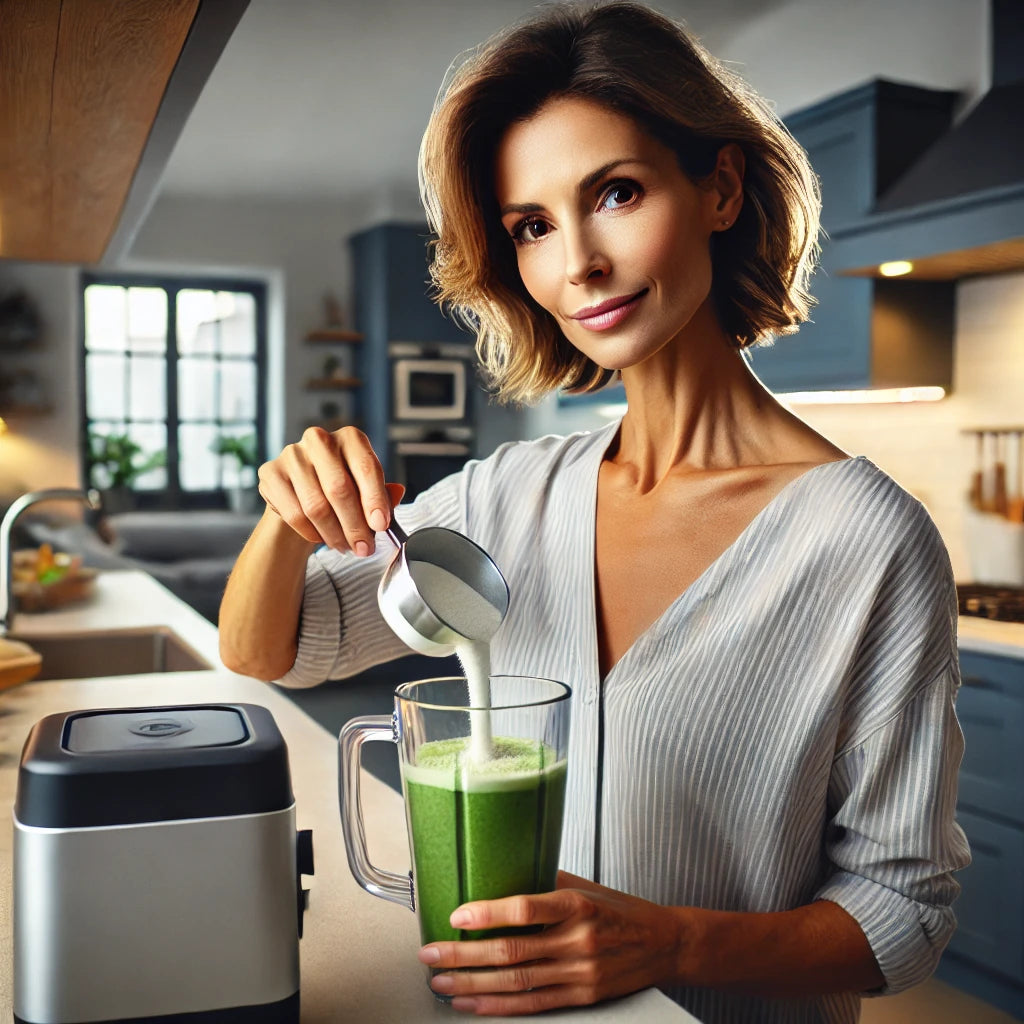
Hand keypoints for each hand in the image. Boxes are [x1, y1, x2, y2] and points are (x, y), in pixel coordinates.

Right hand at [257, 426, 403, 553]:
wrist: (301, 493)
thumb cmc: (339, 489)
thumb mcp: (366, 490)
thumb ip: (382, 493)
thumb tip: (397, 493)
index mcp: (350, 438)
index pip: (365, 467)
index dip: (375, 499)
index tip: (381, 525)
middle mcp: (319, 440)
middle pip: (339, 489)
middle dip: (355, 525)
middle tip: (364, 548)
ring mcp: (292, 455)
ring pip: (316, 506)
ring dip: (334, 534)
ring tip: (345, 547)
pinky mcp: (271, 473)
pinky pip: (294, 513)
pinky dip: (311, 533)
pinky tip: (322, 539)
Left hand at [417, 871, 683, 1015]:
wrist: (665, 944)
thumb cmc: (620, 909)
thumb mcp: (586, 885)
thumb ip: (545, 882)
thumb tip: (498, 870)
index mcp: (578, 905)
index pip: (526, 908)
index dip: (488, 913)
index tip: (456, 914)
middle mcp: (578, 941)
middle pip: (512, 951)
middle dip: (464, 955)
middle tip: (430, 953)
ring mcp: (580, 974)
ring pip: (516, 982)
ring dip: (472, 984)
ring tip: (440, 981)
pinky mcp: (582, 997)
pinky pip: (532, 1005)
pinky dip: (497, 1006)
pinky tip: (471, 1002)